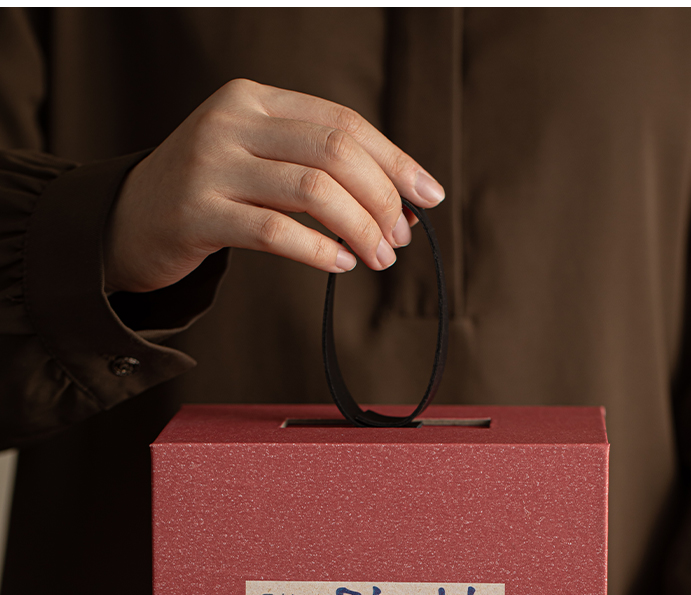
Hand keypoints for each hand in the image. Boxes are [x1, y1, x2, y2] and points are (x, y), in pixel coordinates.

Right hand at [103, 79, 445, 292]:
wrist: (127, 222)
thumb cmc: (209, 195)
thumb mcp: (258, 160)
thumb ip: (314, 165)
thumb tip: (398, 201)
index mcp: (254, 99)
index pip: (342, 122)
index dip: (394, 161)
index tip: (427, 197)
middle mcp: (231, 121)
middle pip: (335, 151)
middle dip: (381, 198)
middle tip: (400, 237)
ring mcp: (210, 164)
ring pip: (312, 190)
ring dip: (360, 228)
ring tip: (379, 257)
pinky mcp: (196, 212)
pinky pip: (275, 231)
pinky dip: (319, 251)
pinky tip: (341, 265)